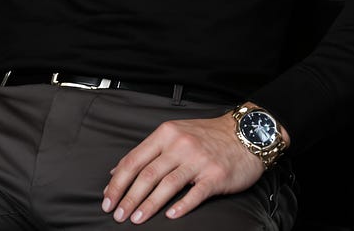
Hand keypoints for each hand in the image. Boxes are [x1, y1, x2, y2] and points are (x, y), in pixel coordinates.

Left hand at [100, 111, 265, 223]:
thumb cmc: (207, 136)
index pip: (134, 160)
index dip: (118, 182)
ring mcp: (198, 160)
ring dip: (149, 204)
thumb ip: (146, 152)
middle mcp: (180, 146)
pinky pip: (196, 193)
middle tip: (118, 214)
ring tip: (136, 218)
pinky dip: (182, 205)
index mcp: (165, 135)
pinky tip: (170, 216)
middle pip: (147, 174)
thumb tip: (115, 171)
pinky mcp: (216, 175)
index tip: (108, 199)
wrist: (246, 134)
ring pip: (167, 185)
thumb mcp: (173, 134)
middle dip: (129, 197)